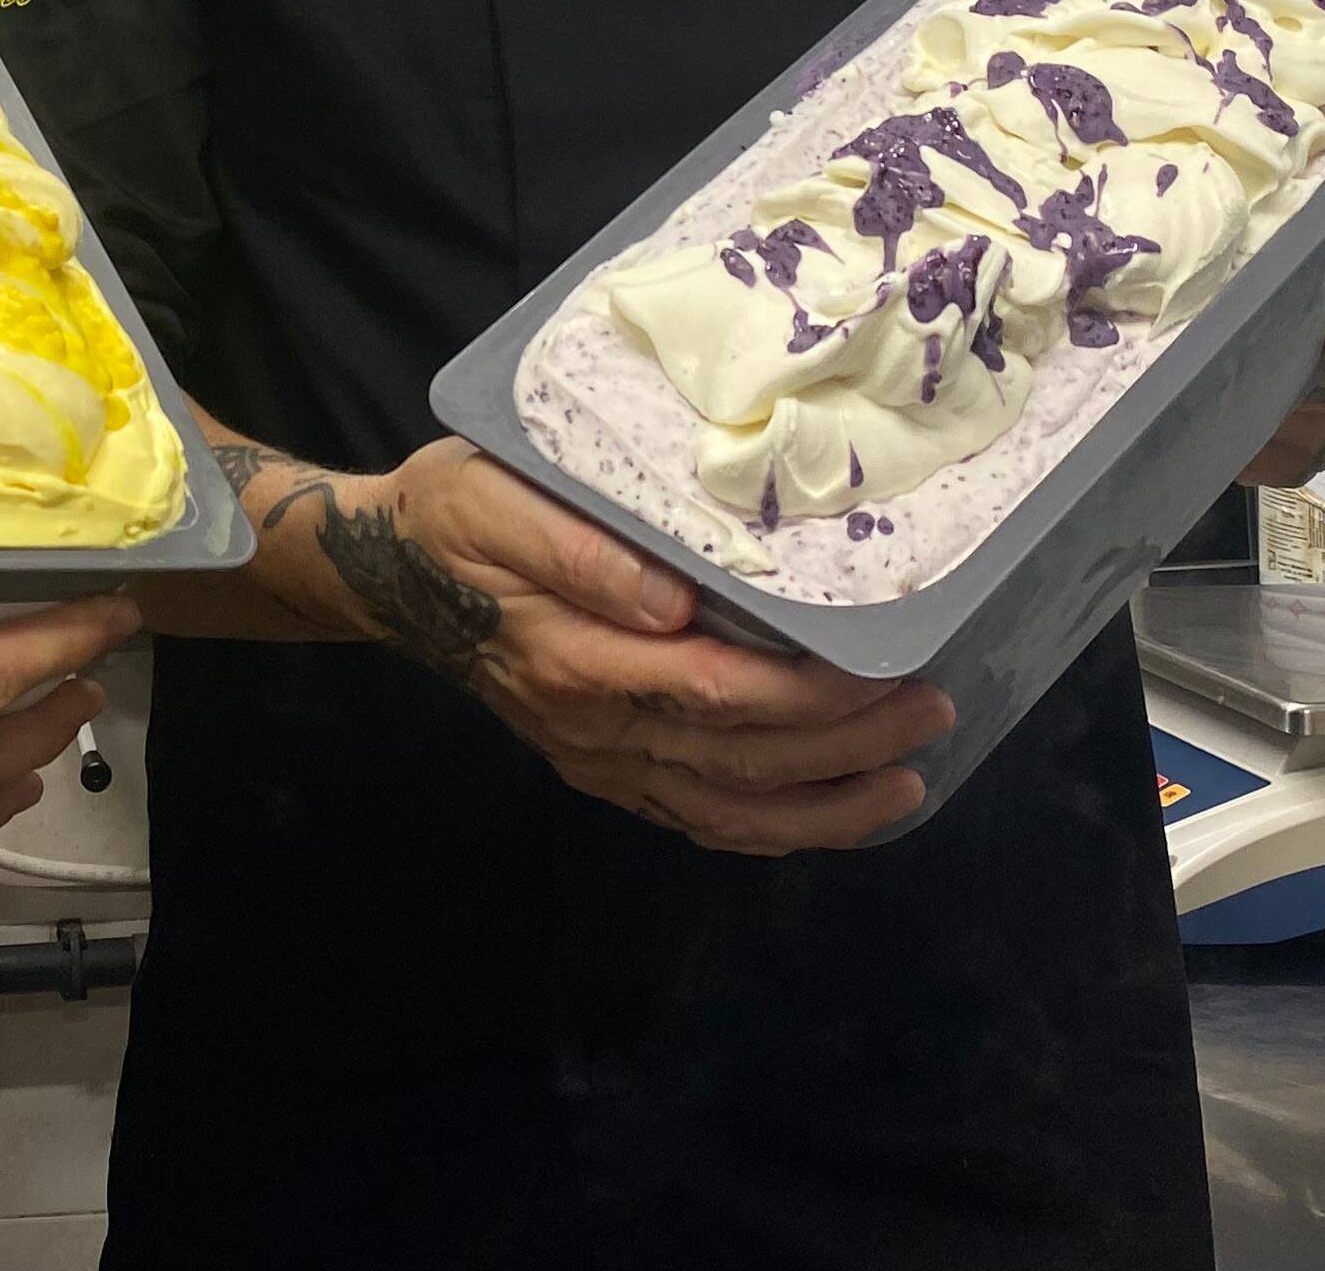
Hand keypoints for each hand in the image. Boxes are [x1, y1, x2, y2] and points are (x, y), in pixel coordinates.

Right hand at [327, 440, 950, 856]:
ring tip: (908, 781)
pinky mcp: (603, 768)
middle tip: (936, 709)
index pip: (718, 695)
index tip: (889, 669)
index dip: (811, 696)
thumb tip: (671, 601)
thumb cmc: (450, 515)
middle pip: (740, 758)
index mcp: (575, 662)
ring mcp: (598, 760)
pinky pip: (695, 816)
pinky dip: (768, 826)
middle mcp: (594, 729)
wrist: (388, 573)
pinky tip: (825, 813)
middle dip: (847, 745)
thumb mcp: (493, 499)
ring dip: (824, 806)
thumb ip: (577, 548)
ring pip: (726, 809)